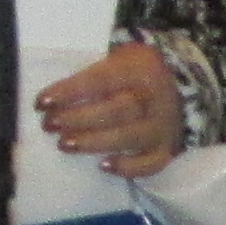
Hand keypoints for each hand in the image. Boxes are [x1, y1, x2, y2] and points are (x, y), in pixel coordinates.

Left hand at [38, 41, 185, 177]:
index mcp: (140, 69)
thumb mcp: (122, 57)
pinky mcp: (167, 149)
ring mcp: (162, 126)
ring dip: (95, 141)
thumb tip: (55, 96)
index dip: (70, 91)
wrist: (183, 87)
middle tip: (50, 125)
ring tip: (65, 144)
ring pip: (130, 137)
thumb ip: (95, 71)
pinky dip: (129, 167)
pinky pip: (151, 163)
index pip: (101, 80)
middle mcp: (154, 98)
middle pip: (116, 110)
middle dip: (79, 118)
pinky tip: (104, 166)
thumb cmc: (138, 72)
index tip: (42, 102)